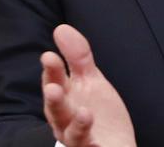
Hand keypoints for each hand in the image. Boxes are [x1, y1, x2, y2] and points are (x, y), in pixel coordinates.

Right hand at [41, 24, 135, 146]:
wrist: (114, 145)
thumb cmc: (97, 113)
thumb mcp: (90, 80)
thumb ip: (77, 57)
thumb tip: (60, 28)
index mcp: (65, 99)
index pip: (54, 83)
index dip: (52, 71)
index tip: (49, 56)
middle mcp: (66, 121)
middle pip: (58, 111)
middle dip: (54, 100)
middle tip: (53, 88)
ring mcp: (79, 139)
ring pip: (72, 135)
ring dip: (76, 125)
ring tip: (85, 114)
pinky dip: (92, 145)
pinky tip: (97, 140)